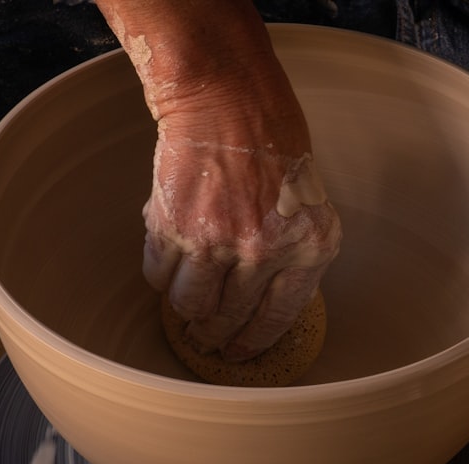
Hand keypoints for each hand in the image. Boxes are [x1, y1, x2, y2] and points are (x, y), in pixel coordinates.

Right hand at [141, 87, 339, 362]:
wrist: (229, 104)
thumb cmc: (274, 149)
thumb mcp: (307, 208)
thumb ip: (291, 256)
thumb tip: (261, 304)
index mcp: (308, 249)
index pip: (279, 317)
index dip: (255, 342)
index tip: (240, 355)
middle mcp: (265, 252)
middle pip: (230, 317)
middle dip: (215, 335)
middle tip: (206, 339)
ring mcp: (218, 243)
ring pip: (190, 304)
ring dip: (185, 311)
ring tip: (186, 308)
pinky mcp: (175, 229)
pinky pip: (159, 274)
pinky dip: (160, 277)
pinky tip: (168, 269)